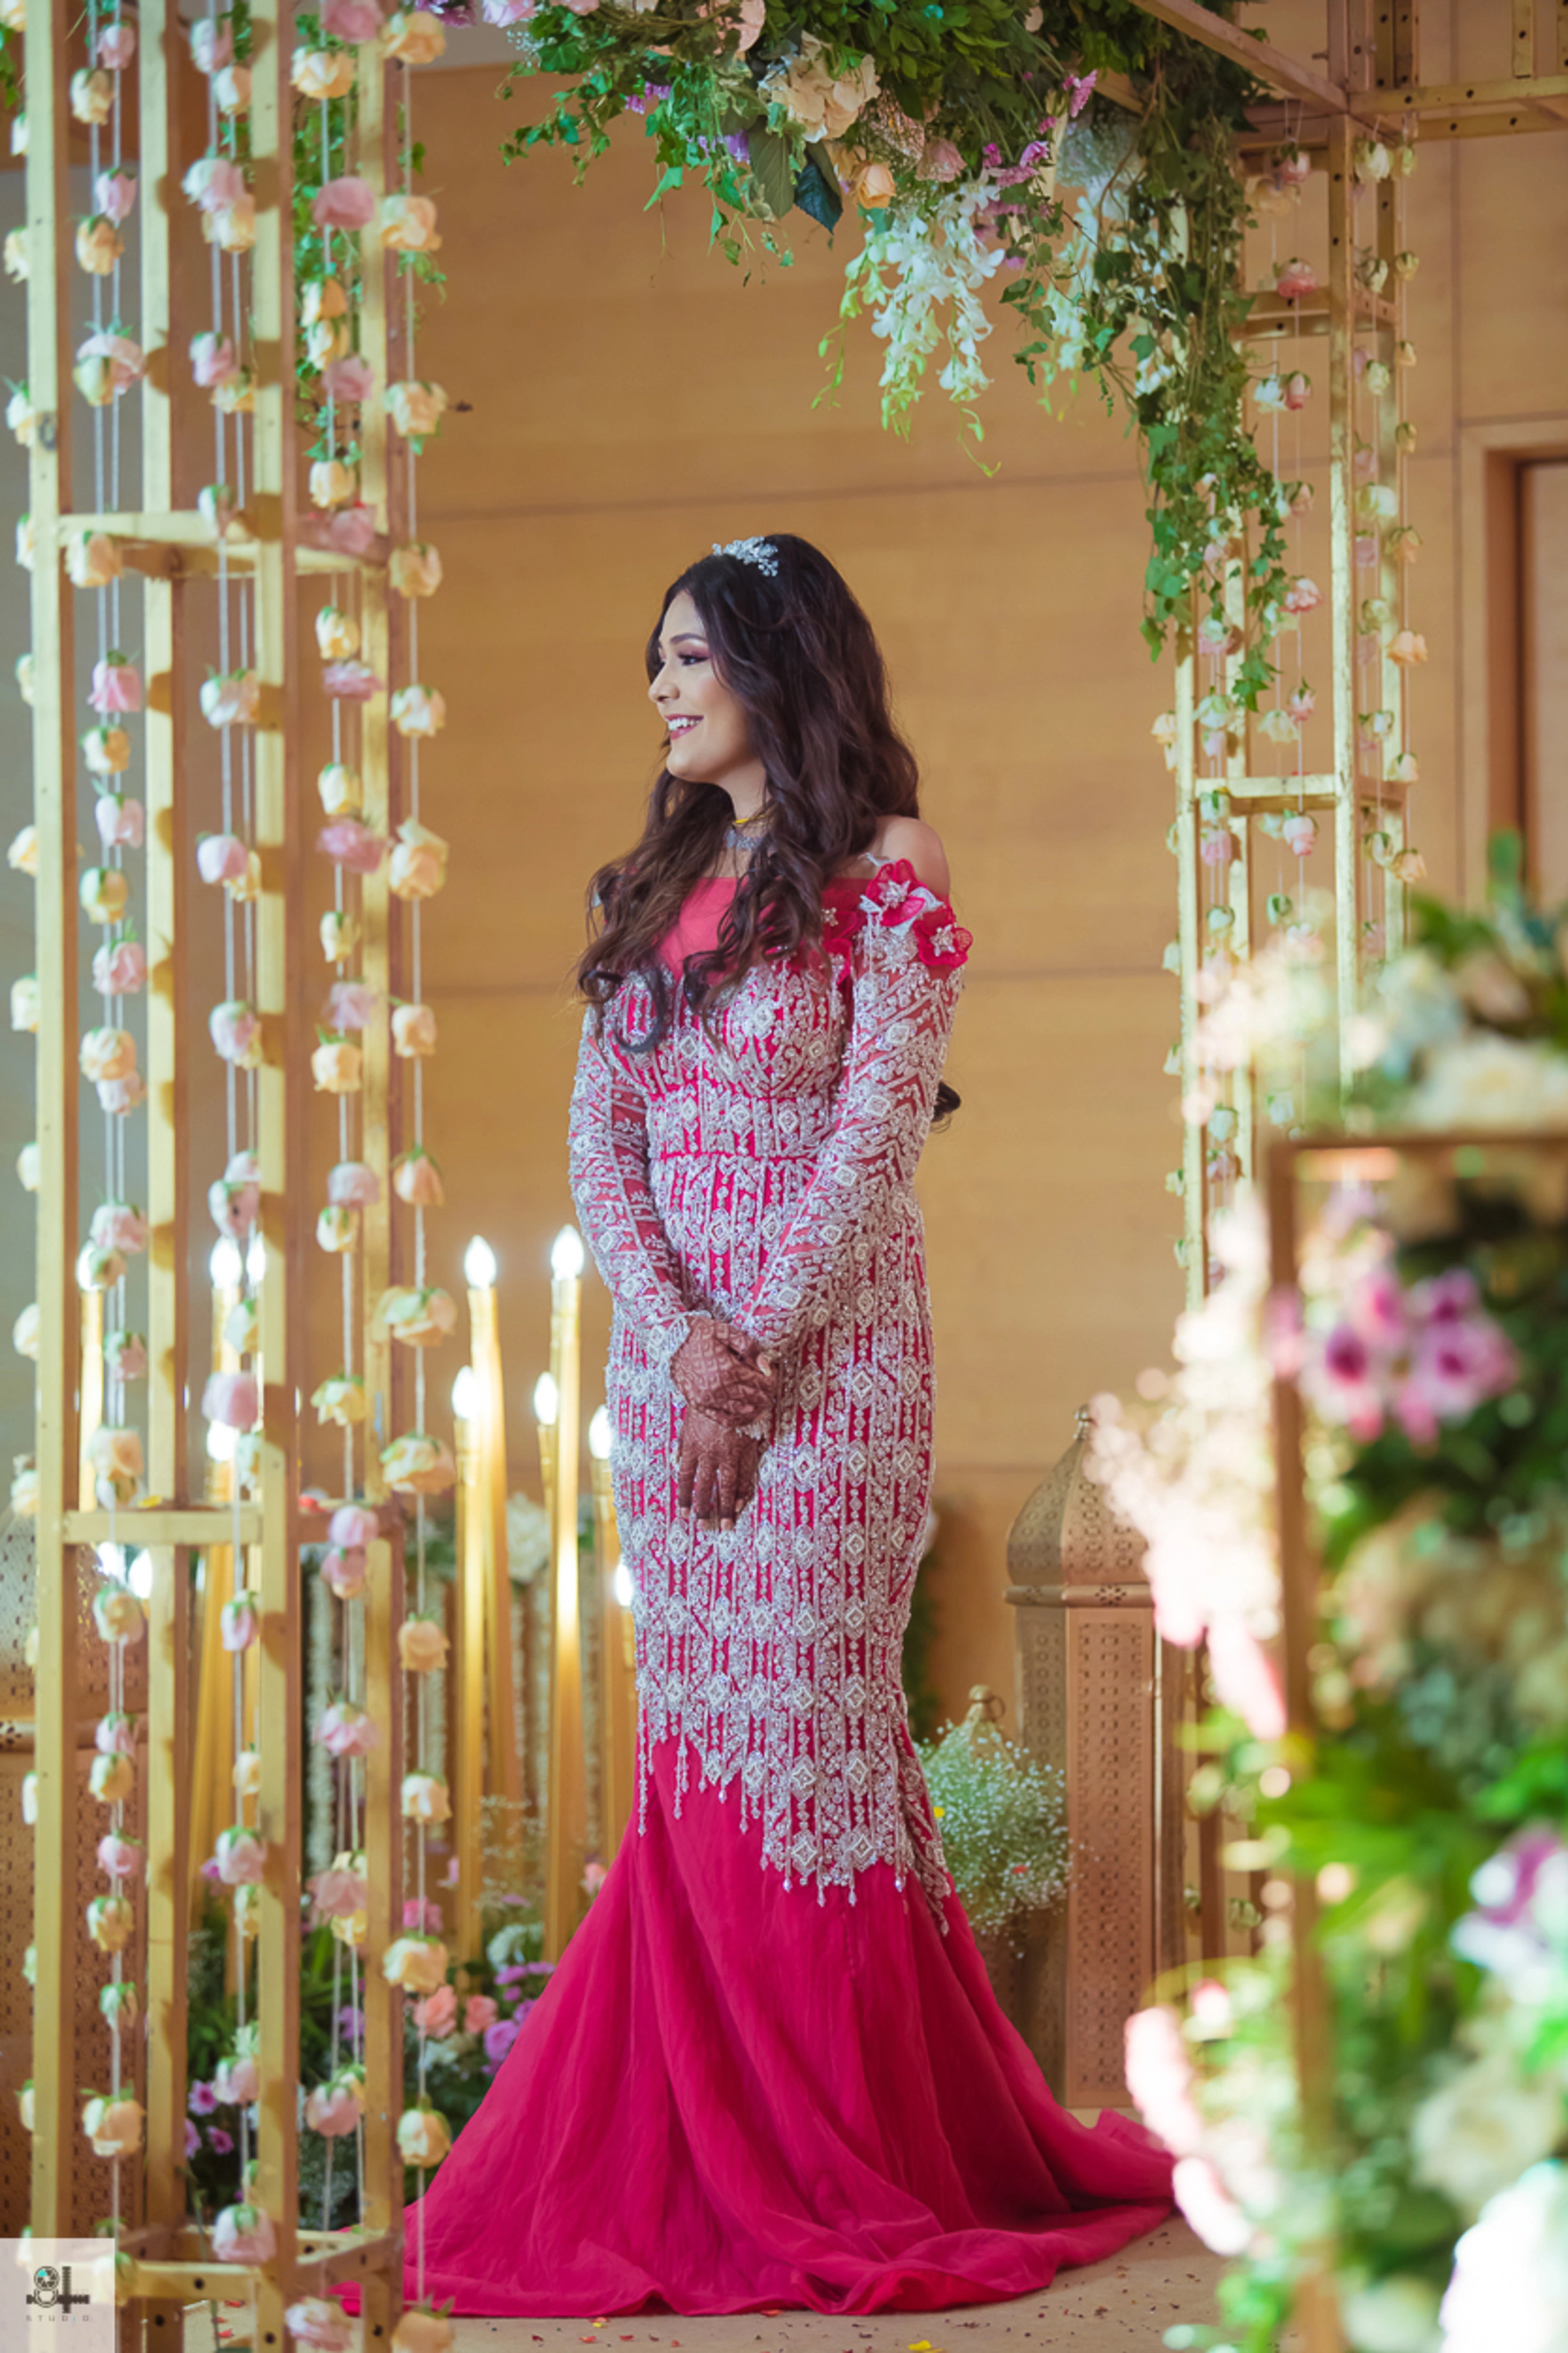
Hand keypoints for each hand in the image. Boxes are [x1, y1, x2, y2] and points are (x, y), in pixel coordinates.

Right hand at [670, 1314, 775, 1428]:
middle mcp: (718, 1388)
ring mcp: (707, 1399)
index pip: (760, 1382)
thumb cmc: (696, 1333)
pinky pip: (723, 1418)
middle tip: (771, 1389)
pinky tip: (746, 1415)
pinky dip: (738, 1419)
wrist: (667, 1341)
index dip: (771, 1380)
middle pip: (754, 1398)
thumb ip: (748, 1347)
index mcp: (728, 1369)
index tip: (773, 1375)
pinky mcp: (698, 1404)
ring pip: (741, 1412)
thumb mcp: (725, 1331)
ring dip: (756, 1408)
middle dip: (767, 1395)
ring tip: (762, 1402)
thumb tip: (766, 1365)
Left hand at [677, 1406, 760, 1531]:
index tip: (684, 1514)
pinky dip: (743, 1491)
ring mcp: (728, 1454)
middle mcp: (708, 1454)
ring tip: (725, 1525)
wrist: (726, 1387)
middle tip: (703, 1527)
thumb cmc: (705, 1401)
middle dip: (703, 1509)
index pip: (685, 1479)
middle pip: (704, 1488)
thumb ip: (682, 1442)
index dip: (685, 1498)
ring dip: (725, 1508)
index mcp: (691, 1447)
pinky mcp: (745, 1449)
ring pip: (725, 1486)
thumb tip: (676, 1458)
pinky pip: (744, 1475)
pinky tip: (741, 1504)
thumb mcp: (687, 1420)